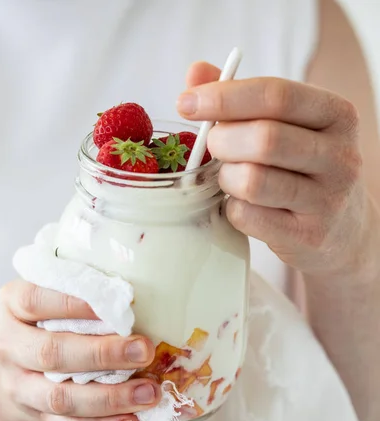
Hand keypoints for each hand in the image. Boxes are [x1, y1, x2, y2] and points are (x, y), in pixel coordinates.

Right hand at [0, 280, 158, 420]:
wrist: (13, 364)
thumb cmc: (46, 320)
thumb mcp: (52, 296)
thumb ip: (83, 294)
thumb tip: (138, 301)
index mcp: (13, 305)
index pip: (35, 301)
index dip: (74, 305)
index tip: (116, 306)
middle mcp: (9, 346)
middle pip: (51, 353)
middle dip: (103, 355)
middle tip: (144, 352)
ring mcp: (19, 385)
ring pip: (61, 397)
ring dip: (110, 398)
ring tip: (148, 393)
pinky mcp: (36, 415)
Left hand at [178, 63, 376, 276]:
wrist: (343, 230)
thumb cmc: (304, 169)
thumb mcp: (288, 127)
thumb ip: (243, 99)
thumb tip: (195, 73)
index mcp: (336, 115)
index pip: (277, 96)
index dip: (225, 97)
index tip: (187, 102)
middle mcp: (339, 156)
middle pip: (265, 138)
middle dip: (222, 141)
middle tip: (212, 147)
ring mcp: (327, 200)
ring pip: (254, 181)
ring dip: (225, 178)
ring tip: (228, 178)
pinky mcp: (308, 236)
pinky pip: (250, 217)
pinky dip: (232, 209)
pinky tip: (240, 205)